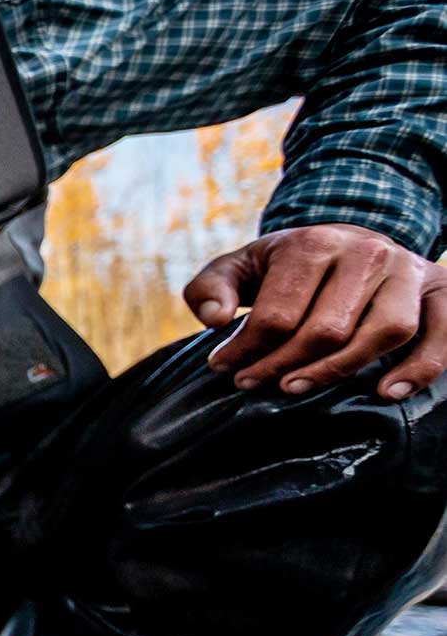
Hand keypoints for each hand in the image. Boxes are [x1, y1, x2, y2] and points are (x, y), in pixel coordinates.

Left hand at [184, 223, 446, 400]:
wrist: (344, 244)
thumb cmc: (285, 267)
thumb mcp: (240, 266)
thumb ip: (211, 287)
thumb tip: (215, 320)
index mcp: (314, 243)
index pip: (279, 313)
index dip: (246, 350)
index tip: (225, 368)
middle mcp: (367, 252)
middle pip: (329, 328)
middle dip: (284, 364)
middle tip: (252, 384)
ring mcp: (408, 270)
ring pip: (387, 331)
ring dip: (342, 370)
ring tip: (298, 389)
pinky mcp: (440, 289)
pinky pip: (443, 332)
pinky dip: (421, 367)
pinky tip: (386, 392)